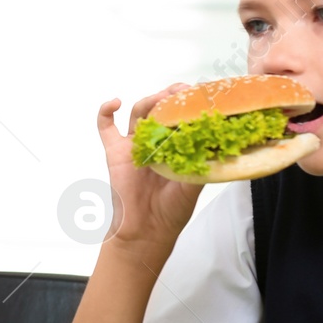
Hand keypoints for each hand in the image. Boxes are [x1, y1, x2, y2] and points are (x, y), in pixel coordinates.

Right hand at [98, 86, 207, 247]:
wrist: (146, 230)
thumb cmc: (172, 211)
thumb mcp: (194, 186)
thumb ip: (202, 165)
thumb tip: (217, 146)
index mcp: (175, 146)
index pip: (180, 116)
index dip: (187, 103)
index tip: (198, 94)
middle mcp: (154, 142)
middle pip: (159, 108)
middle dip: (169, 96)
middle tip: (181, 92)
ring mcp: (133, 145)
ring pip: (138, 112)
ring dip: (149, 100)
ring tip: (160, 99)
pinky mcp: (114, 151)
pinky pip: (105, 126)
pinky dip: (106, 111)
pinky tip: (115, 102)